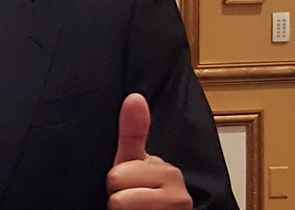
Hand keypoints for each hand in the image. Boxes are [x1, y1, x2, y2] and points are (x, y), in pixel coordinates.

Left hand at [106, 93, 191, 209]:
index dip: (114, 185)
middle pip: (118, 196)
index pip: (116, 176)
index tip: (129, 186)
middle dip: (117, 201)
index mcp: (169, 173)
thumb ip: (133, 131)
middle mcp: (180, 195)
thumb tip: (135, 97)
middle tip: (131, 203)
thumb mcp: (132, 161)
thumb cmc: (141, 195)